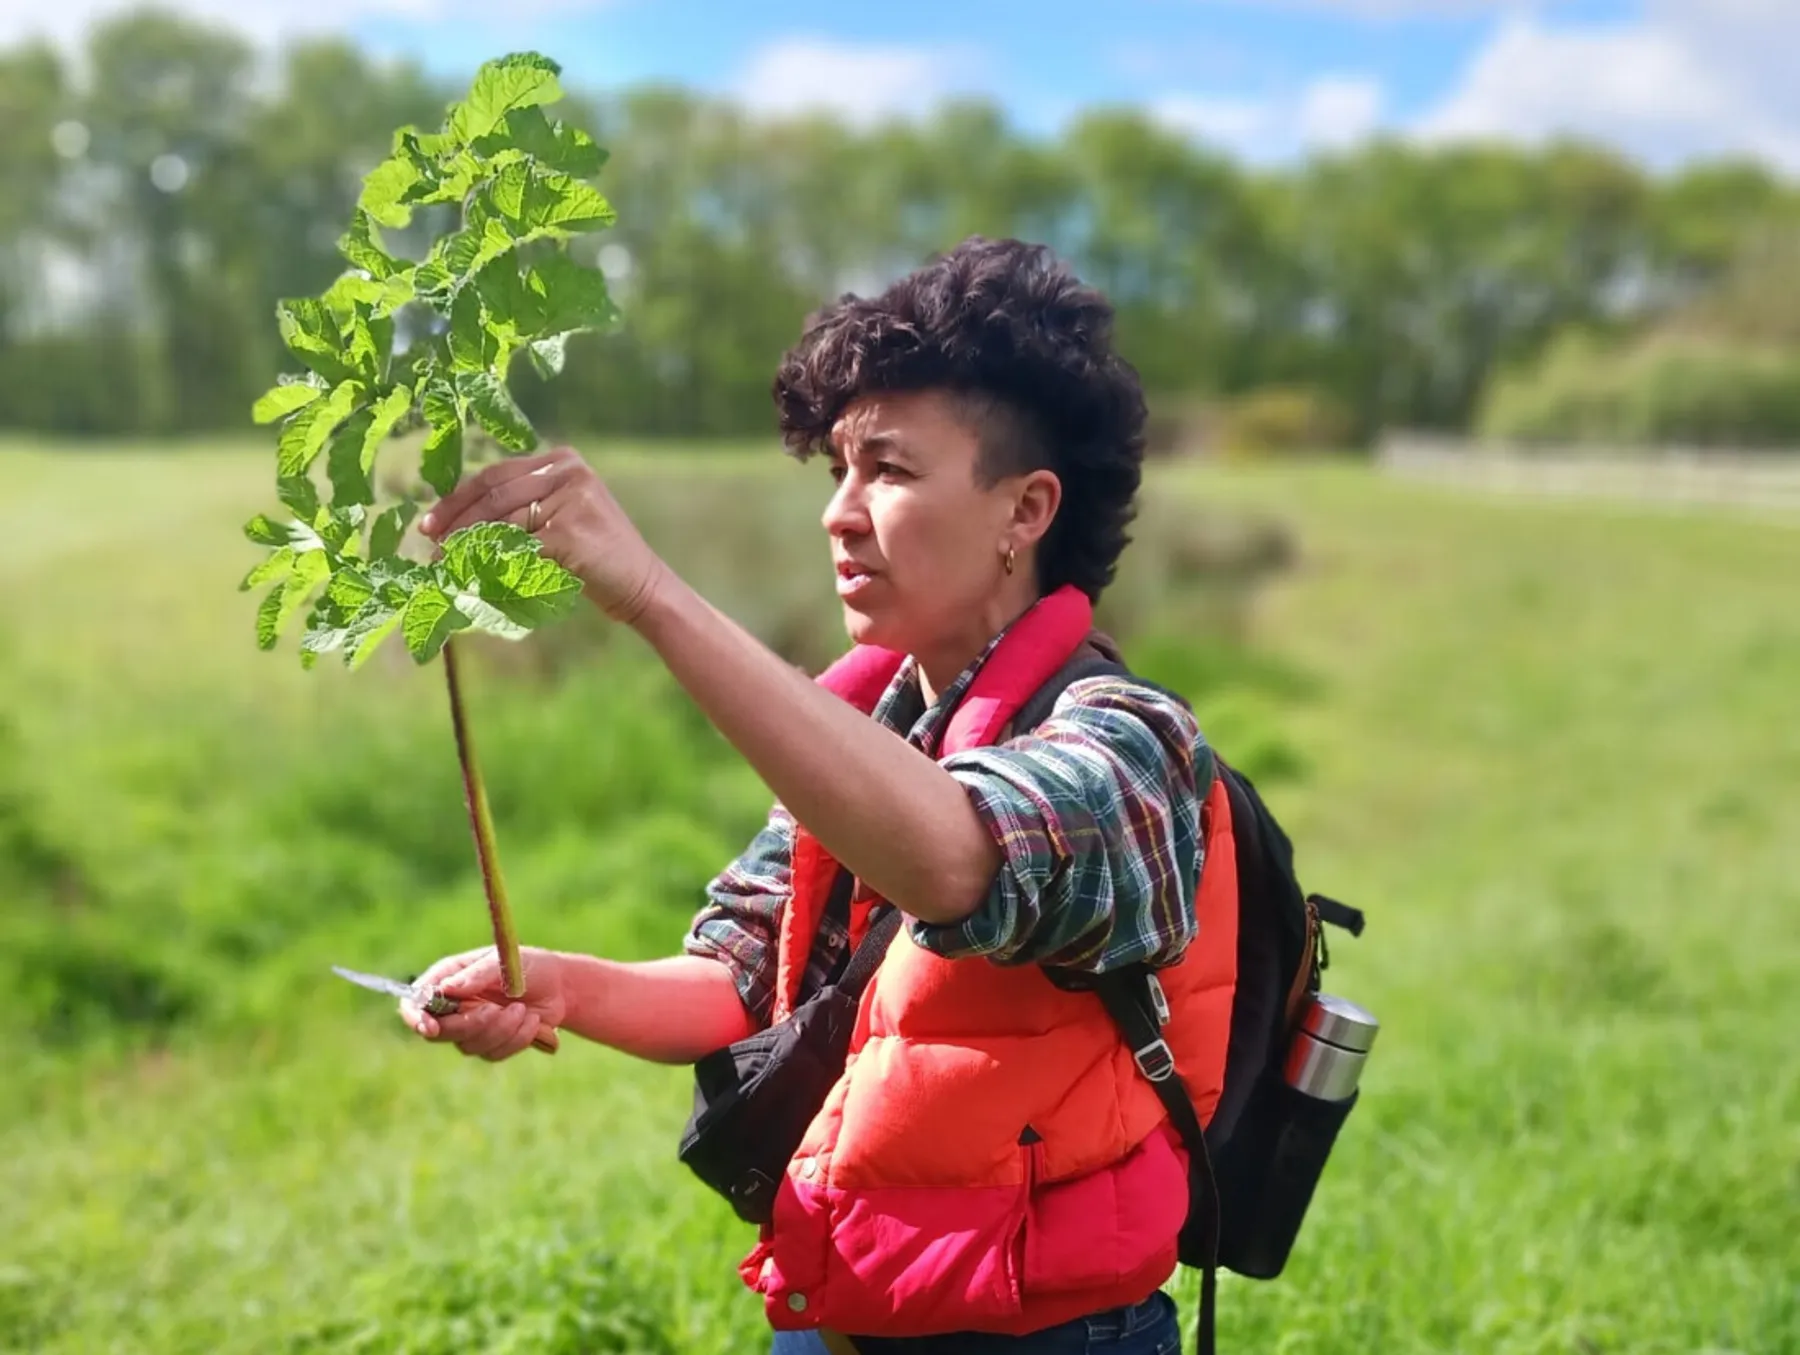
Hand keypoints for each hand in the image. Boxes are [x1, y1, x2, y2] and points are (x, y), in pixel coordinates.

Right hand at [401, 945, 568, 1061]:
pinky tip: (532, 1021)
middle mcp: (454, 1005)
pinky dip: (516, 1039)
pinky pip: (493, 1054)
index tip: (432, 1027)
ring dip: (500, 1030)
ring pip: (469, 1045)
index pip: (416, 1002)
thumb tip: (447, 988)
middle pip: (440, 1031)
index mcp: (449, 977)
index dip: (417, 1017)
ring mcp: (470, 1027)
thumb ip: (478, 975)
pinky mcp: (490, 1044)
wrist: (560, 988)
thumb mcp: (506, 962)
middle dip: (470, 1024)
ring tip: (521, 1009)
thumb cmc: (530, 966)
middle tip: (496, 1010)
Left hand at [417, 446, 669, 623]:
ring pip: (502, 522)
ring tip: (446, 565)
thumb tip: (452, 526)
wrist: (642, 586)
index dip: (456, 501)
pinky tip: (474, 578)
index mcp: (561, 461)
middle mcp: (568, 470)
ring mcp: (572, 498)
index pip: (495, 476)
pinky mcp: (570, 530)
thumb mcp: (556, 523)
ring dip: (468, 546)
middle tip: (431, 547)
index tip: (429, 524)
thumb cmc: (594, 559)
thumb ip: (517, 513)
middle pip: (494, 495)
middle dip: (456, 524)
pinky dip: (491, 564)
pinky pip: (517, 547)